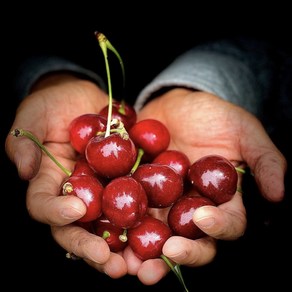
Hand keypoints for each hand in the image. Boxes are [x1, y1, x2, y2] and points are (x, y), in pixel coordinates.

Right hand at [5, 74, 127, 277]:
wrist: (86, 100)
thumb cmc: (54, 105)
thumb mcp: (33, 116)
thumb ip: (24, 142)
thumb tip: (25, 171)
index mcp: (49, 181)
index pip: (45, 206)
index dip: (57, 213)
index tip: (76, 210)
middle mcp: (75, 194)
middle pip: (78, 229)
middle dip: (91, 248)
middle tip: (110, 265)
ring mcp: (102, 192)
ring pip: (107, 227)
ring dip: (121, 250)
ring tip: (136, 265)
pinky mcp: (125, 184)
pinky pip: (134, 206)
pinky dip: (144, 223)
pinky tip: (158, 236)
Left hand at [124, 88, 286, 284]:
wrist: (176, 104)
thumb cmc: (213, 116)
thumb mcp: (243, 131)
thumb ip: (264, 159)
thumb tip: (279, 193)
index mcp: (218, 200)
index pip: (224, 224)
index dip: (217, 228)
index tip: (203, 218)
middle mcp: (189, 209)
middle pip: (187, 242)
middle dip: (174, 256)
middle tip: (157, 267)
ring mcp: (161, 204)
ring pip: (154, 237)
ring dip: (141, 255)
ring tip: (128, 265)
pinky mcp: (136, 192)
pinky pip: (126, 212)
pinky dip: (117, 226)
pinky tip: (105, 233)